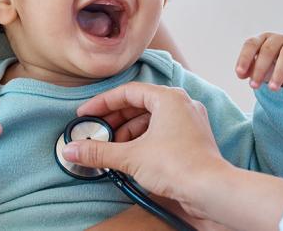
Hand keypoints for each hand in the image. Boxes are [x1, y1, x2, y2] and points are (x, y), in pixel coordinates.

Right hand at [61, 82, 232, 217]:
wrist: (211, 190)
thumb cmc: (178, 165)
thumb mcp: (130, 157)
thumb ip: (99, 151)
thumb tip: (72, 149)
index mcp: (168, 98)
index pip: (128, 92)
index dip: (102, 103)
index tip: (86, 114)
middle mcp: (182, 104)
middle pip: (139, 105)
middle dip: (114, 120)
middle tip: (96, 133)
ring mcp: (190, 122)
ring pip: (151, 120)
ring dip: (128, 133)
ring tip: (112, 149)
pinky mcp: (193, 140)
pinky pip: (162, 133)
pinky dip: (144, 141)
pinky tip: (130, 156)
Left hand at [235, 32, 282, 90]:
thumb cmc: (272, 66)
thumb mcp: (258, 67)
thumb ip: (248, 70)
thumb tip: (241, 74)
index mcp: (263, 39)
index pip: (251, 44)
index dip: (245, 58)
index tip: (240, 74)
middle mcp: (278, 39)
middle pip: (268, 49)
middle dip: (260, 69)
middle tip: (254, 86)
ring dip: (279, 72)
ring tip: (272, 88)